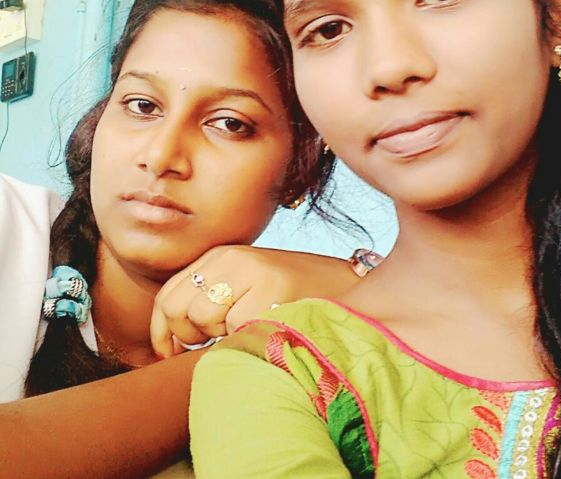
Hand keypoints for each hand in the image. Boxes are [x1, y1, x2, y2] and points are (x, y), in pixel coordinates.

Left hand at [150, 245, 358, 357]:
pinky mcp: (269, 293)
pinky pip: (234, 333)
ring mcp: (252, 273)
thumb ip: (211, 300)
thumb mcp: (246, 287)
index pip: (168, 296)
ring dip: (221, 338)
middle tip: (217, 342)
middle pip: (179, 310)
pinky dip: (247, 342)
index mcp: (222, 255)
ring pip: (202, 321)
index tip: (170, 355)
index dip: (162, 333)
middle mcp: (232, 258)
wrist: (347, 289)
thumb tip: (167, 341)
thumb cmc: (293, 296)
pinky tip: (269, 331)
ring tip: (250, 330)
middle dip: (190, 338)